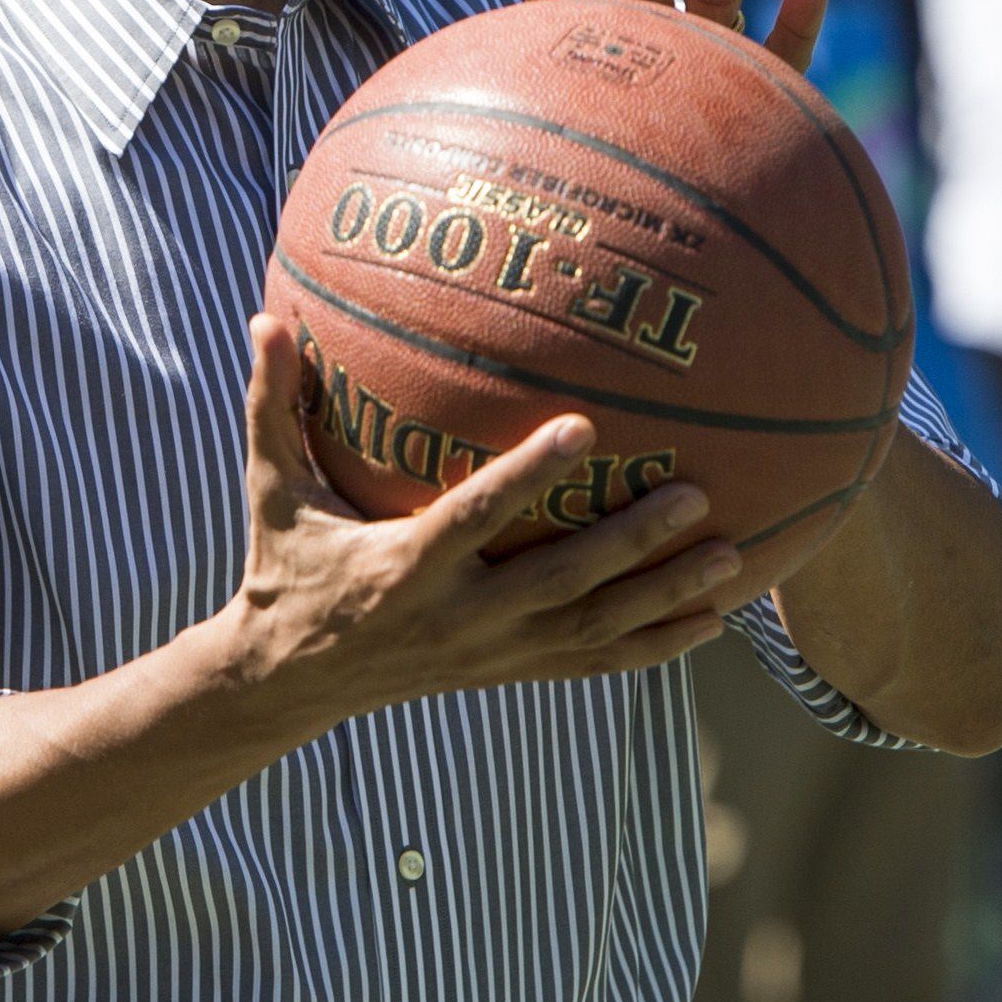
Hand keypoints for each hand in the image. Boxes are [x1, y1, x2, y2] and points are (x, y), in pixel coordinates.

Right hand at [211, 317, 745, 723]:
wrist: (288, 683)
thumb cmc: (286, 567)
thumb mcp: (272, 492)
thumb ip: (274, 407)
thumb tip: (267, 318)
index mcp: (403, 569)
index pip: (476, 518)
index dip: (531, 476)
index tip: (586, 428)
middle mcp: (458, 620)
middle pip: (561, 582)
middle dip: (632, 542)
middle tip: (699, 494)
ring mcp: (491, 655)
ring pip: (594, 630)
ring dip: (666, 596)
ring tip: (734, 557)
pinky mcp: (509, 674)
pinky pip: (595, 665)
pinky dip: (656, 646)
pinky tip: (714, 622)